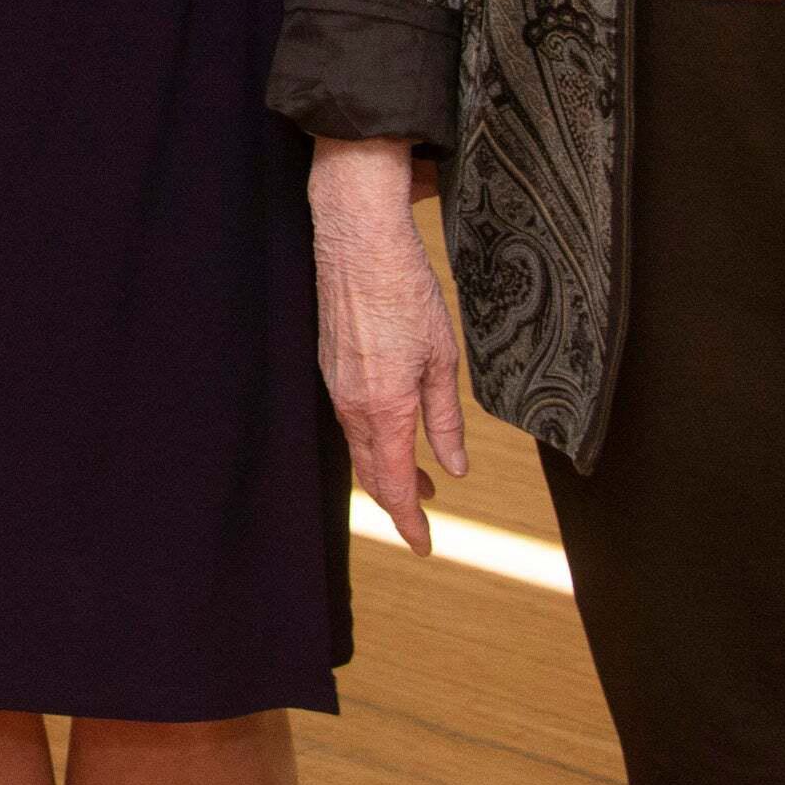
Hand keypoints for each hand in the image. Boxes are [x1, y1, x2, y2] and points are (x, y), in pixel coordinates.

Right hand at [310, 134, 470, 552]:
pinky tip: (392, 429)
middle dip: (399, 499)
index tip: (425, 545)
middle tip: (428, 513)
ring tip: (419, 474)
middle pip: (370, 473)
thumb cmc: (404, 292)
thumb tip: (454, 468)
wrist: (356, 240)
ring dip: (385, 467)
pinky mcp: (330, 365)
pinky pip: (348, 419)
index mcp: (385, 408)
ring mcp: (335, 384)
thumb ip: (445, 421)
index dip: (410, 521)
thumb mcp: (442, 361)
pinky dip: (370, 438)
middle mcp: (352, 404)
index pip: (394, 485)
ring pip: (358, 446)